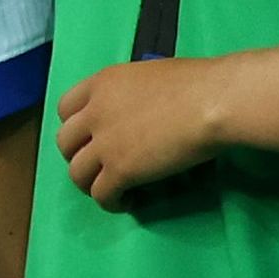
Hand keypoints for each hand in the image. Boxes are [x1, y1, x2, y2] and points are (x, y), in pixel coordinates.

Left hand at [57, 58, 224, 205]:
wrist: (214, 101)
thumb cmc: (197, 82)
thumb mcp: (151, 74)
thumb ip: (132, 92)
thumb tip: (139, 107)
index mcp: (102, 83)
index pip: (65, 108)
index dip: (75, 126)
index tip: (90, 136)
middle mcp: (95, 112)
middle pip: (64, 142)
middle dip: (77, 156)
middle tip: (98, 165)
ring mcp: (105, 143)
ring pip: (76, 173)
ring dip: (90, 184)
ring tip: (111, 189)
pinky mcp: (121, 170)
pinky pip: (101, 195)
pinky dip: (111, 202)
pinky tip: (128, 202)